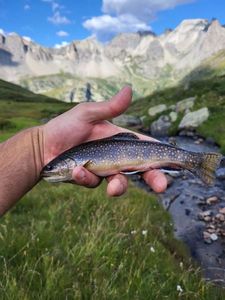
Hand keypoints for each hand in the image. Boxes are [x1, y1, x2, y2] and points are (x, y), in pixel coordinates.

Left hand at [43, 86, 166, 195]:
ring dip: (118, 186)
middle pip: (140, 170)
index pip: (144, 147)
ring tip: (110, 186)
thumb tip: (130, 88)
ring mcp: (104, 170)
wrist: (43, 147)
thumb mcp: (87, 114)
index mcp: (119, 139)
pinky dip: (87, 178)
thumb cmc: (65, 126)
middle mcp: (115, 156)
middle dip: (154, 178)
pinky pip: (95, 184)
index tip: (175, 162)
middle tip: (162, 186)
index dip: (160, 154)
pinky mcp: (91, 180)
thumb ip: (109, 107)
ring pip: (121, 183)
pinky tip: (77, 170)